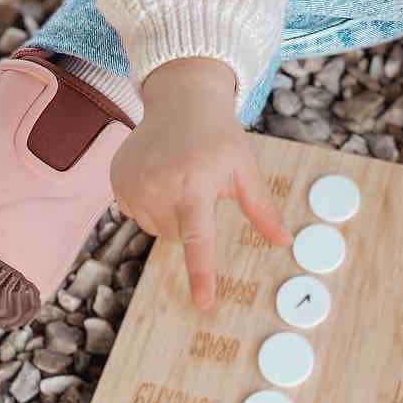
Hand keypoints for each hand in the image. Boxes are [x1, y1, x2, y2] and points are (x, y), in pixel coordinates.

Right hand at [110, 58, 289, 308]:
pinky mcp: (115, 180)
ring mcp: (132, 183)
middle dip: (192, 220)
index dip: (201, 273)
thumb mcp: (245, 169)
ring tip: (178, 176)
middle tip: (199, 184)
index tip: (203, 302)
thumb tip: (287, 242)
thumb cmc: (219, 137)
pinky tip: (159, 175)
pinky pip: (135, 214)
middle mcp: (158, 186)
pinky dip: (150, 203)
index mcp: (194, 184)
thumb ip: (262, 209)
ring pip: (155, 229)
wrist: (181, 99)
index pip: (198, 238)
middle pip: (177, 238)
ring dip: (170, 213)